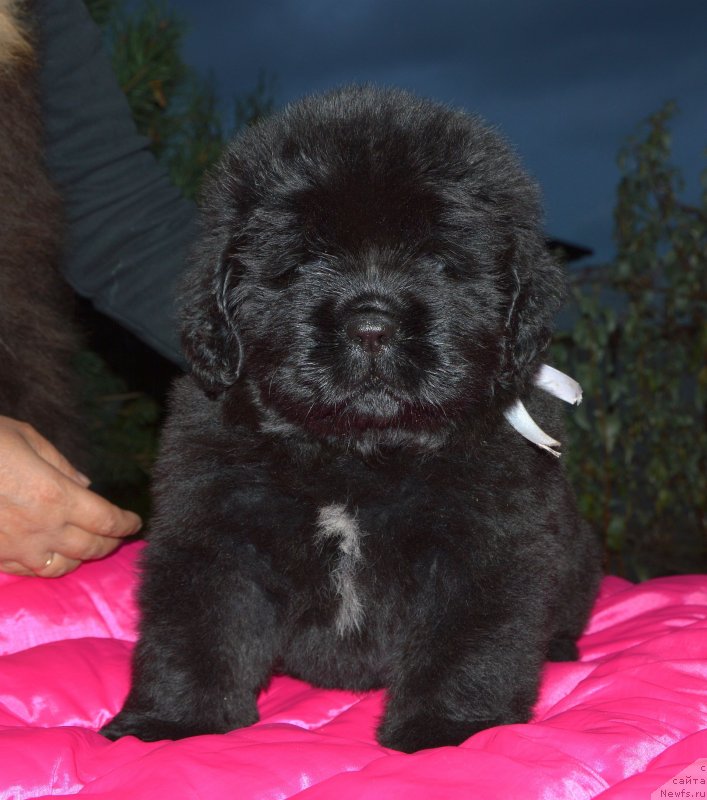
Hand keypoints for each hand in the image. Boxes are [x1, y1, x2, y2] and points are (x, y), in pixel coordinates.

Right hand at [0, 416, 141, 576]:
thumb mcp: (26, 438)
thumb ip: (60, 464)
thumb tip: (83, 483)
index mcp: (56, 494)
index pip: (106, 520)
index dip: (125, 524)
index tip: (135, 523)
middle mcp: (41, 527)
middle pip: (90, 548)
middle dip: (110, 543)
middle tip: (118, 537)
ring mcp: (15, 547)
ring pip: (61, 567)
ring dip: (80, 558)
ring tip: (88, 549)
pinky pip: (28, 571)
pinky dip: (46, 566)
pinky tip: (49, 556)